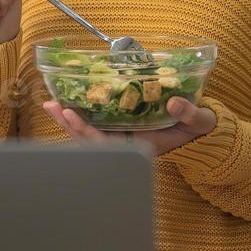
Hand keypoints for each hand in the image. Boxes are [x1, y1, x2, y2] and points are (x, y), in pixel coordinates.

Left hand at [42, 96, 217, 153]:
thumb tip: (173, 103)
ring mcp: (122, 138)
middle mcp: (127, 145)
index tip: (71, 116)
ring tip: (51, 104)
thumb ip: (189, 113)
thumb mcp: (198, 121)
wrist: (199, 132)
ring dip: (70, 121)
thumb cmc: (197, 128)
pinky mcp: (121, 128)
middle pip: (90, 141)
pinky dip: (81, 116)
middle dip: (70, 125)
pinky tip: (67, 104)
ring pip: (89, 134)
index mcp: (140, 147)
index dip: (86, 132)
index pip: (106, 145)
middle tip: (53, 106)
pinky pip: (96, 125)